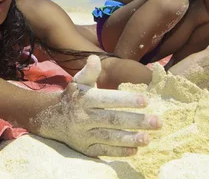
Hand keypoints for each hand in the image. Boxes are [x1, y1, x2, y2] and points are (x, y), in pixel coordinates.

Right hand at [32, 55, 162, 156]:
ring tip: (148, 138)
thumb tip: (95, 57)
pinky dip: (119, 151)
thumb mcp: (78, 82)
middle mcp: (84, 118)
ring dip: (130, 138)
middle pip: (113, 120)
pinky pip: (104, 151)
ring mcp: (85, 135)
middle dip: (136, 121)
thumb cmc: (72, 97)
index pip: (107, 99)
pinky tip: (135, 150)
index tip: (146, 101)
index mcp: (85, 99)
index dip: (126, 100)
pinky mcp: (86, 148)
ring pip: (110, 138)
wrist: (51, 118)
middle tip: (157, 122)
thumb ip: (89, 71)